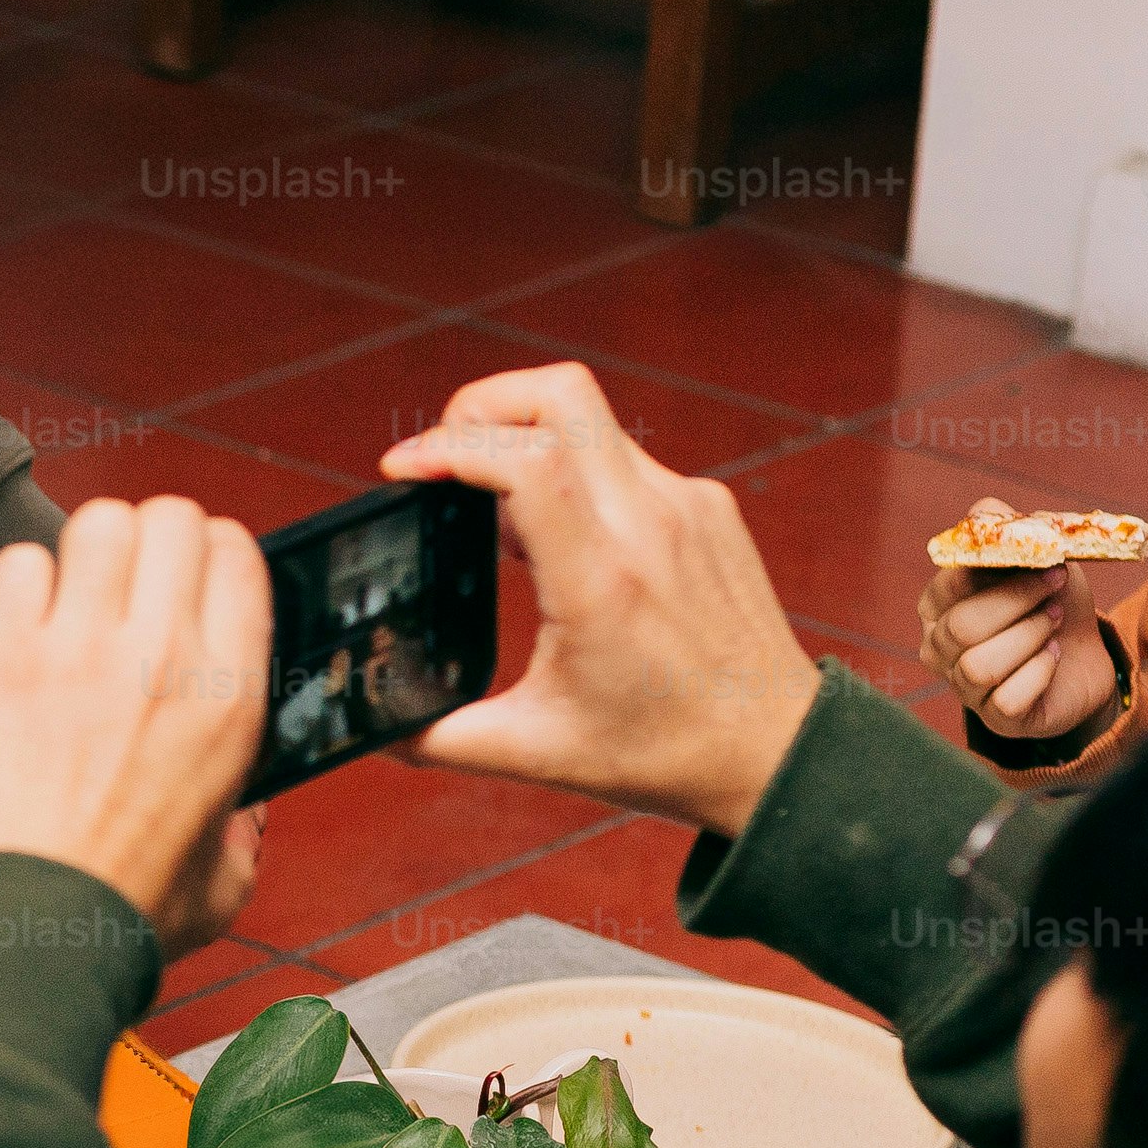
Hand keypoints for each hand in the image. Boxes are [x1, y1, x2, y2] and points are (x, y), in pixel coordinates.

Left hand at [0, 493, 273, 947]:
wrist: (29, 934)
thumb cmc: (124, 914)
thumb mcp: (225, 878)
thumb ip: (245, 830)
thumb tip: (245, 809)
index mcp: (231, 697)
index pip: (239, 555)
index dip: (213, 554)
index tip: (188, 585)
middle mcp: (166, 657)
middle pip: (173, 516)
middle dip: (152, 538)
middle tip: (127, 588)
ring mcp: (81, 650)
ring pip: (100, 522)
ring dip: (88, 549)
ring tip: (74, 599)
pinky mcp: (5, 657)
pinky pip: (16, 563)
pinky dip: (18, 582)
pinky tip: (19, 626)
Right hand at [384, 363, 820, 839]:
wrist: (776, 750)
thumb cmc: (663, 753)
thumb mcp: (533, 753)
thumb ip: (437, 736)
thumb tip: (370, 722)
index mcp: (602, 583)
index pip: (525, 461)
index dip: (449, 446)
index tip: (403, 470)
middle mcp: (649, 527)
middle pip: (559, 393)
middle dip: (480, 403)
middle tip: (444, 455)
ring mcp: (686, 506)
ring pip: (589, 417)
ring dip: (525, 438)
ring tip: (496, 509)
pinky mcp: (708, 506)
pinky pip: (623, 458)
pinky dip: (572, 473)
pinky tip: (558, 534)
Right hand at [919, 499, 1116, 741]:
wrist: (1085, 654)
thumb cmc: (1050, 601)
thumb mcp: (1036, 557)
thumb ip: (1009, 528)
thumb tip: (987, 511)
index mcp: (938, 606)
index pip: (949, 585)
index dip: (999, 571)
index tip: (1046, 561)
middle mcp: (939, 649)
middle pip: (962, 628)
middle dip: (1018, 603)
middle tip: (1055, 590)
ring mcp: (964, 688)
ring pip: (980, 667)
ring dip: (1029, 638)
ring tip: (1052, 624)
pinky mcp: (996, 719)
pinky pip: (1008, 699)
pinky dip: (1039, 674)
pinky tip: (1053, 658)